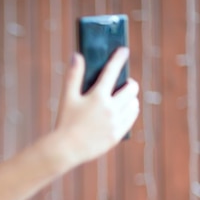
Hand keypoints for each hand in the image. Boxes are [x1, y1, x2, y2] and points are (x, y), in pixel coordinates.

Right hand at [53, 48, 139, 165]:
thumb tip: (77, 56)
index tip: (124, 50)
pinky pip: (131, 118)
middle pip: (131, 88)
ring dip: (132, 98)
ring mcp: (115, 122)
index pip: (112, 71)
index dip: (119, 58)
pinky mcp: (117, 135)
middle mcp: (110, 108)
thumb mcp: (67, 97)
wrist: (66, 148)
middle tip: (124, 83)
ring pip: (134, 104)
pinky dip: (131, 111)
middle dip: (129, 83)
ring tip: (125, 97)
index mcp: (97, 96)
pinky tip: (127, 110)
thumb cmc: (65, 121)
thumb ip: (73, 76)